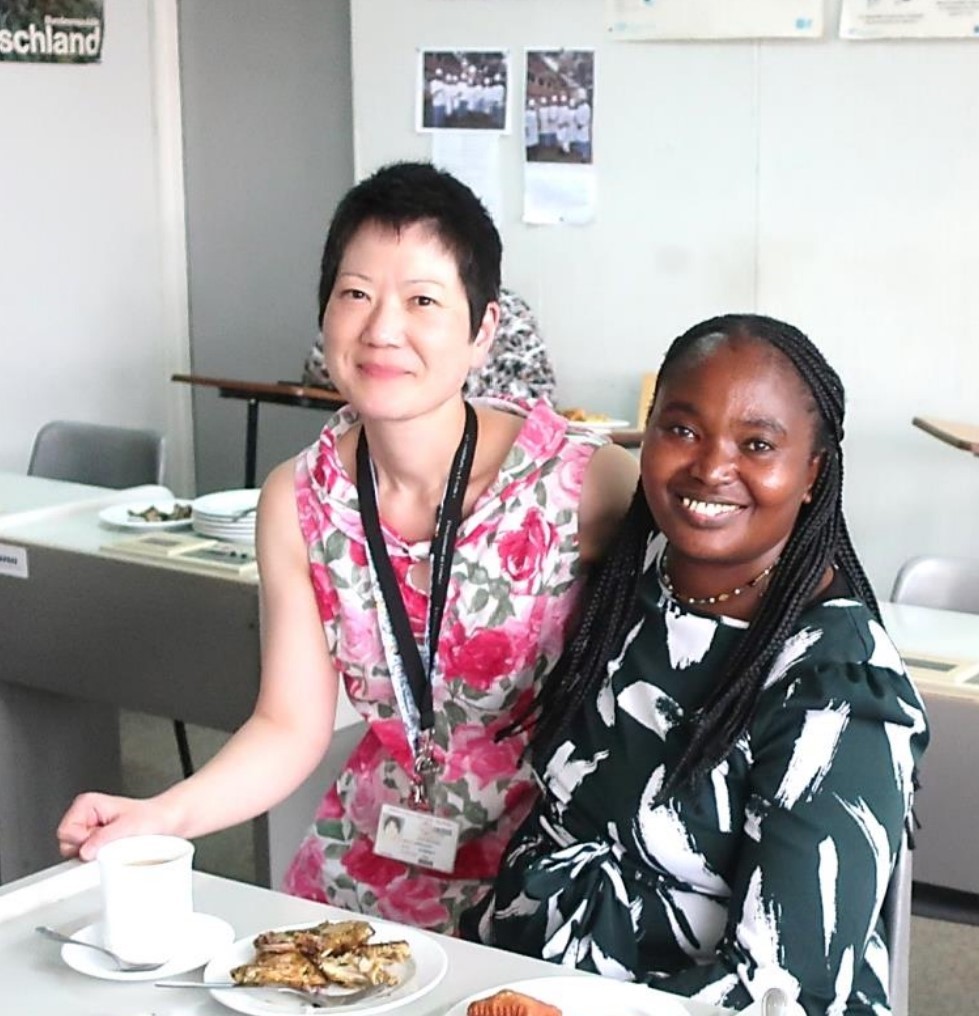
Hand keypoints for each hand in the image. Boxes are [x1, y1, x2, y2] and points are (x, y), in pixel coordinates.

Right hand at [56, 793, 176, 860]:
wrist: (166, 822)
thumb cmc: (151, 817)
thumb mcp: (128, 826)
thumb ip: (104, 838)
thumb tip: (84, 852)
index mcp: (86, 804)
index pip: (65, 832)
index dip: (83, 840)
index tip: (102, 839)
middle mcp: (85, 816)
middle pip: (67, 845)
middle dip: (88, 849)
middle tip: (110, 843)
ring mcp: (89, 830)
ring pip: (76, 855)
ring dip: (95, 855)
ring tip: (115, 845)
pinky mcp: (96, 843)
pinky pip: (87, 859)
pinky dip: (100, 859)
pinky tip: (115, 851)